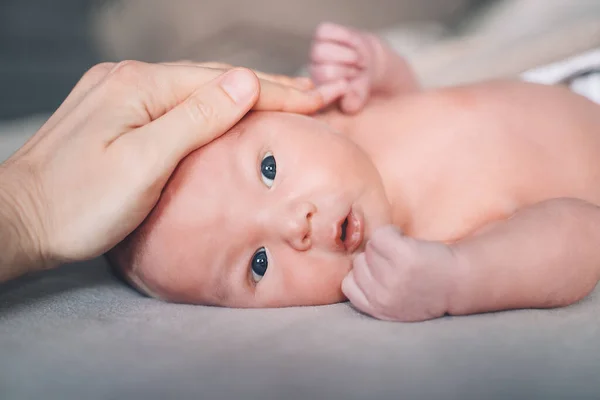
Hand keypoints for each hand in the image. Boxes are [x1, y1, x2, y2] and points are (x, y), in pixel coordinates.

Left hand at [0, 61, 322, 280]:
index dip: (277, 92)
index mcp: (142, 87)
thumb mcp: (143, 163)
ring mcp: (121, 93)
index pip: (226, 83)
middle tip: (314, 92)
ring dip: (243, 93)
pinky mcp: (115, 112)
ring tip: (283, 96)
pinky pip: (176, 100)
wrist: (17, 219)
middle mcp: (131, 79)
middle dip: (268, 86)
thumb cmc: (78, 203)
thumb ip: (196, 118)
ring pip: (196, 88)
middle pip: (213, 79)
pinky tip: (227, 107)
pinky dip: (212, 103)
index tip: (318, 97)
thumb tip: (246, 81)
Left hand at [309, 22, 383, 113]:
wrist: (366, 62)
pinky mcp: (321, 33)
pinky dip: (346, 38)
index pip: (325, 88)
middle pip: (325, 70)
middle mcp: (313, 70)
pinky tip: (353, 44)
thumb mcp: (360, 95)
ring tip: (358, 60)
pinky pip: (329, 32)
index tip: (356, 82)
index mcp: (316, 89)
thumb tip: (350, 106)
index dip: (345, 82)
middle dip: (349, 71)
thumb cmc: (360, 83)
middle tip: (359, 71)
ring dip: (348, 55)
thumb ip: (354, 101)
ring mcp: (315, 51)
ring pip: (322, 51)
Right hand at [342, 226, 459, 321]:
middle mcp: (383, 295)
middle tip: (399, 264)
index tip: (382, 274)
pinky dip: (392, 232)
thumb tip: (355, 272)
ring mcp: (393, 275)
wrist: (462, 282)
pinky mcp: (404, 255)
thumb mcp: (395, 307)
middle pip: (358, 263)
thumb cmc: (428, 290)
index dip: (364, 275)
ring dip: (385, 245)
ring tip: (405, 253)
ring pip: (369, 248)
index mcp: (378, 309)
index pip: (349, 285)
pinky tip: (406, 240)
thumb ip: (372, 296)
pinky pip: (381, 234)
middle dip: (375, 260)